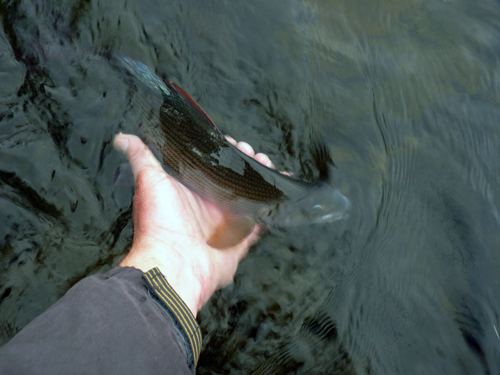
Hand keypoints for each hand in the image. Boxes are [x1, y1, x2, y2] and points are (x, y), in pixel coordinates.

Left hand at [113, 133, 272, 315]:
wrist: (174, 265)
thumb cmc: (159, 224)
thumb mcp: (149, 181)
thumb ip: (141, 156)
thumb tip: (122, 137)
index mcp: (190, 190)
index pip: (211, 164)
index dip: (224, 151)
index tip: (233, 141)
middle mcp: (208, 204)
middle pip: (233, 178)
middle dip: (246, 162)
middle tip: (253, 153)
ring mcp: (225, 222)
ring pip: (249, 195)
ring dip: (261, 179)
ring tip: (267, 165)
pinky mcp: (240, 239)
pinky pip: (260, 221)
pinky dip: (271, 206)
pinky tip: (279, 191)